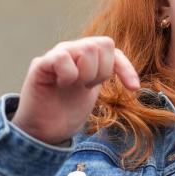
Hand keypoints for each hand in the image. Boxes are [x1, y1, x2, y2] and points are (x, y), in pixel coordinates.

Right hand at [11, 36, 139, 144]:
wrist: (44, 132)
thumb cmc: (66, 112)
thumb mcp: (92, 90)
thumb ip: (103, 72)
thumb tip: (130, 73)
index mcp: (85, 56)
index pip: (111, 47)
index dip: (125, 67)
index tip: (133, 89)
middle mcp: (71, 50)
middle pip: (103, 44)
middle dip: (102, 71)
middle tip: (88, 87)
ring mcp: (56, 55)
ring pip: (88, 48)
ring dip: (87, 74)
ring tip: (75, 86)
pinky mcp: (41, 65)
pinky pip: (62, 57)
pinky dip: (68, 74)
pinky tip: (62, 84)